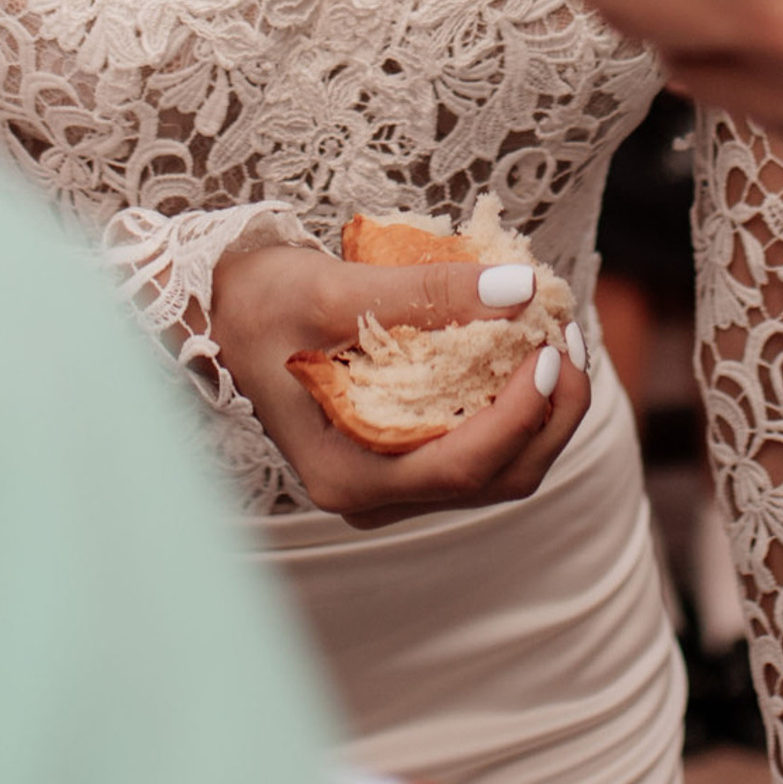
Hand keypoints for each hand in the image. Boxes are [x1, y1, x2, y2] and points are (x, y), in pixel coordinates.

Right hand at [212, 241, 592, 525]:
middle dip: (550, 411)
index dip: (521, 413)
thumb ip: (425, 292)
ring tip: (555, 334)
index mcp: (347, 475)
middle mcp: (373, 495)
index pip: (462, 467)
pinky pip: (482, 444)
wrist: (217, 308)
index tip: (549, 347)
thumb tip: (521, 289)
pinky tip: (525, 348)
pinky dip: (516, 403)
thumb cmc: (258, 301)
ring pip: (500, 468)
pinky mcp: (404, 454)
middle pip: (497, 478)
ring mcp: (392, 481)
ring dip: (543, 408)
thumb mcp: (331, 288)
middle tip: (565, 332)